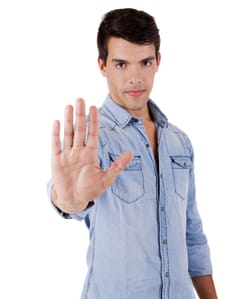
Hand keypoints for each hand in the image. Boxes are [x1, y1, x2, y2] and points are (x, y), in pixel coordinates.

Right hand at [51, 98, 132, 212]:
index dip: (94, 121)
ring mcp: (68, 155)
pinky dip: (56, 134)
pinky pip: (56, 145)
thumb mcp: (106, 179)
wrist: (74, 200)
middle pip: (80, 129)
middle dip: (80, 115)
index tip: (95, 107)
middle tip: (81, 99)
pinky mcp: (57, 160)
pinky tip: (57, 122)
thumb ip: (117, 166)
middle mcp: (79, 151)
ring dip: (69, 120)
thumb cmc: (90, 190)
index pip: (93, 133)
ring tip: (69, 106)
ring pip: (68, 134)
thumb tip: (131, 153)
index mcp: (91, 154)